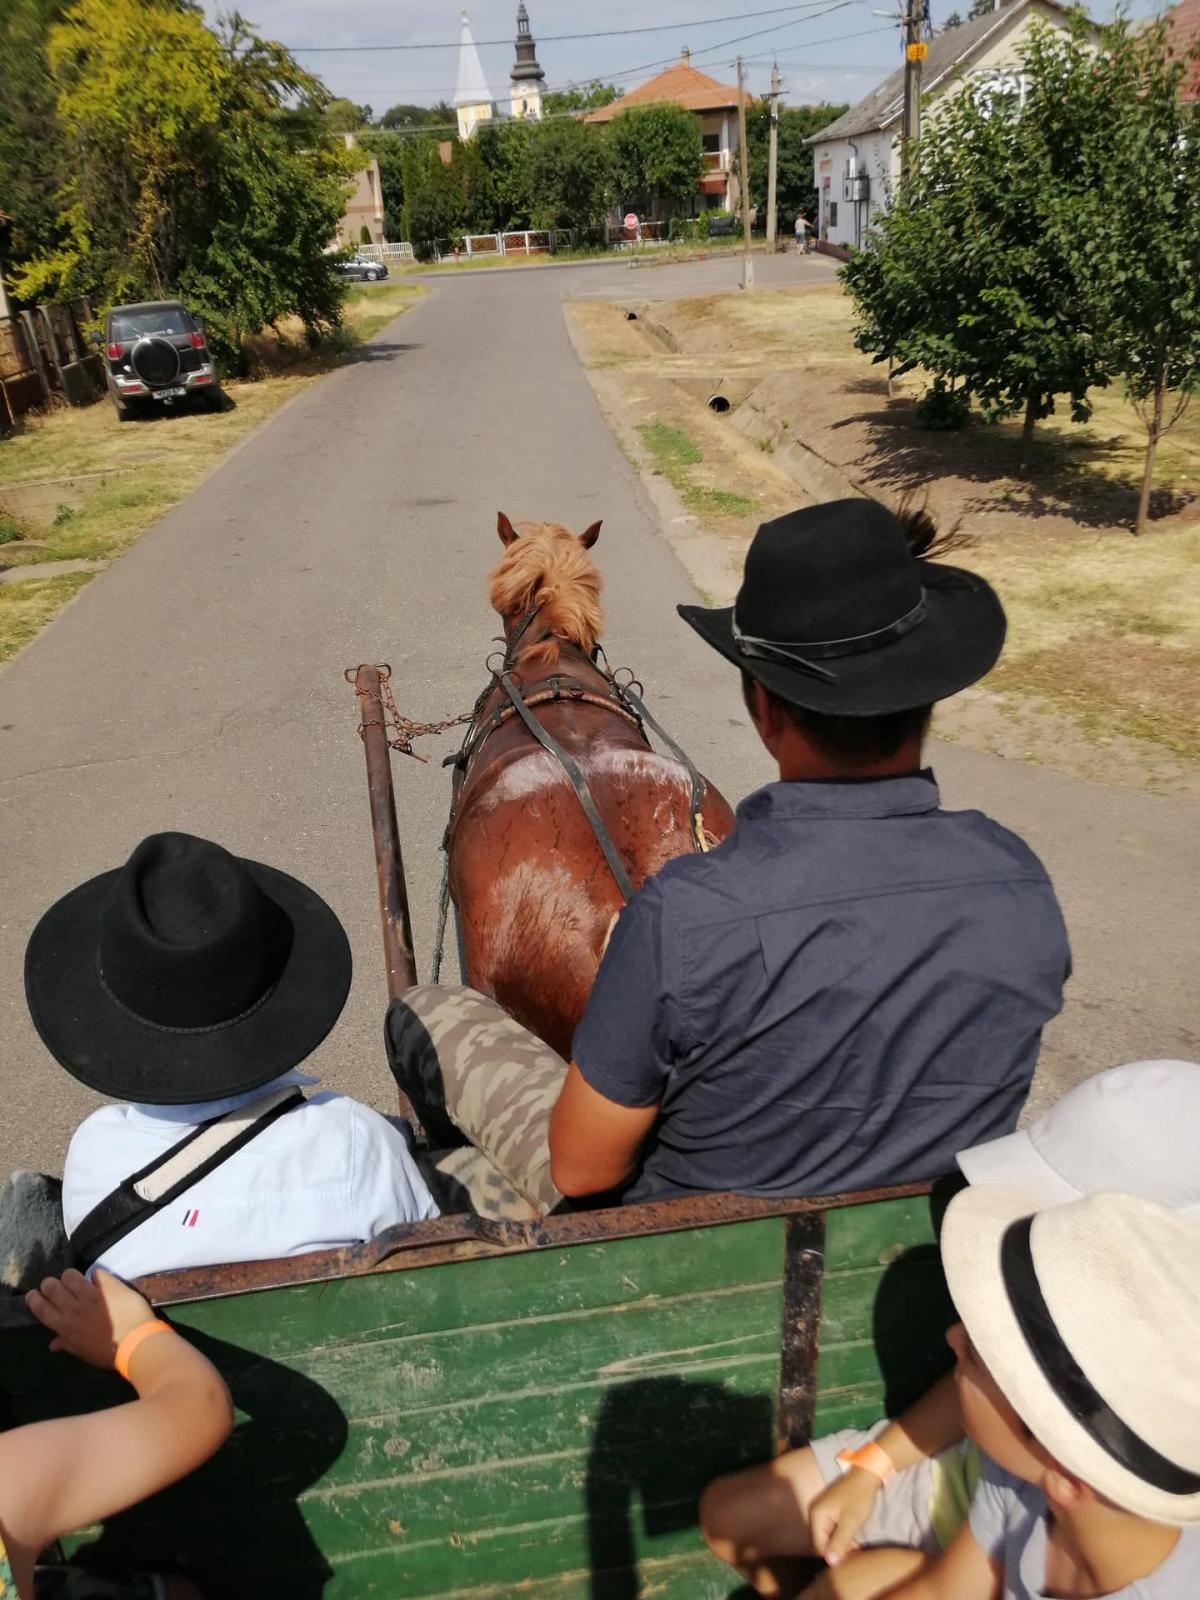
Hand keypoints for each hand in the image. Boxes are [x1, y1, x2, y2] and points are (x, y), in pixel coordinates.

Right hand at [26, 1267, 156, 1367]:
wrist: (136, 1343)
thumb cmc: (108, 1353)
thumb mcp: (83, 1352)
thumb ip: (67, 1344)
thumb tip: (52, 1344)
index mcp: (64, 1326)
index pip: (40, 1307)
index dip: (34, 1298)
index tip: (35, 1294)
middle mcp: (73, 1308)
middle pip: (51, 1286)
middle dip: (51, 1284)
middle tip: (58, 1287)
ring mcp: (91, 1294)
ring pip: (70, 1275)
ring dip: (72, 1277)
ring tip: (78, 1281)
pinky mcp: (108, 1284)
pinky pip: (96, 1273)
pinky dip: (97, 1276)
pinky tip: (101, 1282)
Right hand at [809, 1465, 880, 1565]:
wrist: (866, 1475)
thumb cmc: (859, 1497)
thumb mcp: (851, 1522)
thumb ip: (839, 1542)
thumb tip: (830, 1562)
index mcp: (816, 1516)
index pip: (819, 1546)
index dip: (833, 1556)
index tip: (850, 1559)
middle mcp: (815, 1513)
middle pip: (822, 1542)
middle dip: (837, 1550)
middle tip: (855, 1553)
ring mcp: (821, 1511)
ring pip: (828, 1536)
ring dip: (841, 1544)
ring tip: (856, 1547)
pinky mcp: (829, 1510)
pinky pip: (831, 1529)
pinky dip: (841, 1536)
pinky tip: (853, 1539)